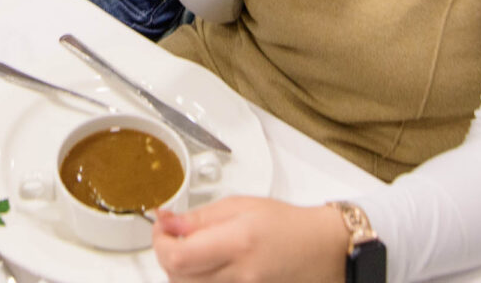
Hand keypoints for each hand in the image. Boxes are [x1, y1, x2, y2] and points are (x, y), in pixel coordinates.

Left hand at [153, 198, 350, 282]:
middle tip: (175, 235)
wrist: (321, 250)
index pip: (178, 256)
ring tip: (196, 249)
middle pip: (177, 277)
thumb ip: (199, 217)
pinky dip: (198, 279)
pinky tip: (209, 264)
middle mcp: (240, 275)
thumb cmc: (287, 225)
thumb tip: (166, 221)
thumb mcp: (241, 205)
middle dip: (167, 254)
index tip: (162, 226)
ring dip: (181, 269)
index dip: (159, 242)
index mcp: (238, 243)